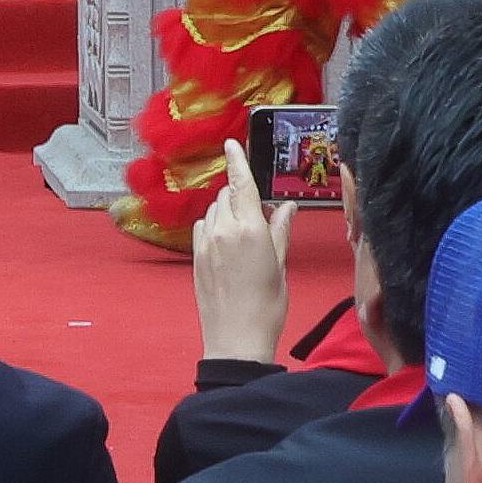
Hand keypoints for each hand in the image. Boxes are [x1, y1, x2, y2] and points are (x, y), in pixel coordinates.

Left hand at [191, 157, 300, 366]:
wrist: (236, 338)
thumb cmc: (266, 306)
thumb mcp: (281, 266)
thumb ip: (280, 230)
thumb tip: (286, 207)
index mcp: (251, 229)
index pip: (241, 183)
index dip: (237, 160)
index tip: (231, 144)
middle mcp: (224, 229)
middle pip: (228, 195)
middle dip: (241, 196)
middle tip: (259, 215)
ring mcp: (206, 242)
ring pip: (214, 210)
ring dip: (227, 211)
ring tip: (245, 236)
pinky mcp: (195, 255)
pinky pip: (204, 227)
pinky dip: (214, 227)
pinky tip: (227, 245)